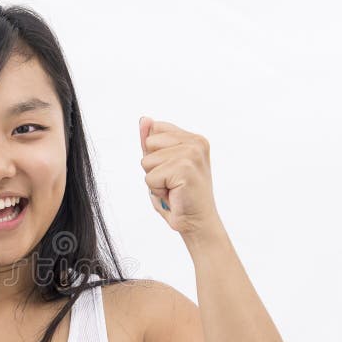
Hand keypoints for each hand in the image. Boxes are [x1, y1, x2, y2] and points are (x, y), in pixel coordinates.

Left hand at [139, 116, 221, 235]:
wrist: (197, 222)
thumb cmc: (179, 196)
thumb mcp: (162, 164)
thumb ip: (152, 142)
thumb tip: (144, 119)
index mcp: (193, 138)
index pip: (155, 130)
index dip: (155, 154)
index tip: (171, 170)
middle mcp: (196, 142)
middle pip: (149, 143)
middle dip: (152, 167)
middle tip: (172, 182)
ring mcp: (192, 154)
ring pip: (147, 161)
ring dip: (155, 180)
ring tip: (173, 189)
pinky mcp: (185, 168)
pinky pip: (150, 177)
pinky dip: (158, 191)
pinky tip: (174, 195)